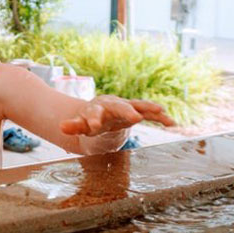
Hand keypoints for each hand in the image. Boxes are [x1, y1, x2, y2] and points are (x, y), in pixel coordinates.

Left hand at [60, 95, 175, 135]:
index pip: (93, 113)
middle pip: (119, 106)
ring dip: (148, 108)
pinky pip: (150, 114)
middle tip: (134, 117)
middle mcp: (113, 104)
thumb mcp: (80, 124)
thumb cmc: (89, 119)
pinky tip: (172, 124)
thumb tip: (60, 128)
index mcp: (96, 108)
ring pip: (138, 106)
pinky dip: (160, 118)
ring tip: (160, 111)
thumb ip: (72, 126)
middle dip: (126, 111)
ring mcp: (126, 107)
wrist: (101, 111)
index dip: (93, 119)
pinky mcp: (137, 112)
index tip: (93, 126)